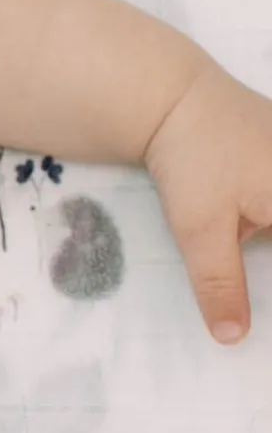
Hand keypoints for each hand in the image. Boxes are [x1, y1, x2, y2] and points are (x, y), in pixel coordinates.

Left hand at [142, 60, 271, 343]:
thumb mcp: (200, 226)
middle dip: (261, 248)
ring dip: (262, 232)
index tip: (250, 266)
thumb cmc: (191, 158)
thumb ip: (220, 284)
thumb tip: (232, 338)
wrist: (171, 93)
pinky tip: (244, 220)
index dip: (263, 283)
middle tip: (236, 238)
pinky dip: (263, 221)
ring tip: (233, 228)